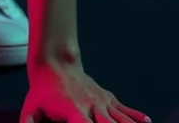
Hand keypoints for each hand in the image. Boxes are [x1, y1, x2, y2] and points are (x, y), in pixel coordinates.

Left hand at [21, 62, 149, 122]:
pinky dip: (136, 116)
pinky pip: (125, 109)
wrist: (55, 62)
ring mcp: (101, 101)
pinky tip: (148, 122)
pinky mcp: (108, 97)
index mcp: (72, 111)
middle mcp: (90, 107)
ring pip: (120, 119)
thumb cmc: (41, 93)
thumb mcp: (30, 110)